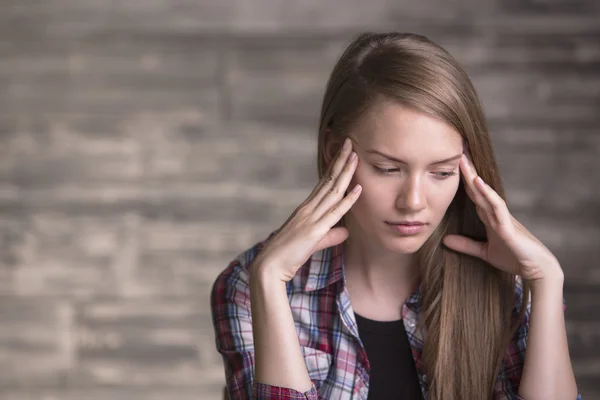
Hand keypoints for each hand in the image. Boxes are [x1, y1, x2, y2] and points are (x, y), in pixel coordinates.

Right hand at [254, 137, 361, 281]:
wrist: (269, 266)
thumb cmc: (286, 256)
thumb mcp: (312, 244)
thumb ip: (330, 236)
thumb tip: (346, 232)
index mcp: (305, 210)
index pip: (323, 184)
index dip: (334, 168)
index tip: (343, 153)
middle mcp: (308, 209)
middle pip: (328, 181)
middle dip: (340, 161)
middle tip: (349, 142)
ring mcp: (311, 218)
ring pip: (332, 191)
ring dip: (345, 173)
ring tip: (354, 156)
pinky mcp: (314, 231)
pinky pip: (335, 212)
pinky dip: (348, 200)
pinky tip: (358, 188)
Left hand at [442, 150, 562, 282]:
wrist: (537, 269)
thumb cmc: (514, 258)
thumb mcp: (484, 252)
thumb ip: (466, 245)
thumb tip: (445, 240)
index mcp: (489, 217)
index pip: (473, 194)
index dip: (463, 180)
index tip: (452, 163)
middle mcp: (495, 213)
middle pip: (477, 188)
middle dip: (467, 170)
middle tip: (456, 150)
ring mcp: (502, 217)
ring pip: (485, 192)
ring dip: (473, 176)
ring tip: (463, 159)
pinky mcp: (508, 227)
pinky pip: (496, 206)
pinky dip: (487, 193)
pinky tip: (477, 182)